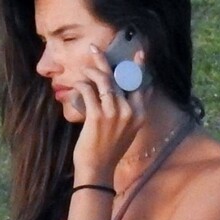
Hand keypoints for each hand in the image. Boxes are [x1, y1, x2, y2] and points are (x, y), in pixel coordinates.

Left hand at [70, 44, 146, 184]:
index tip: (139, 52)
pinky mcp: (97, 116)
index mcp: (139, 115)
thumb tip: (142, 92)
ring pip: (104, 81)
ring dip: (91, 71)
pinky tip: (76, 85)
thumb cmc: (109, 150)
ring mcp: (114, 113)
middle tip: (95, 49)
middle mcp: (129, 111)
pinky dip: (81, 85)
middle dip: (105, 62)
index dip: (139, 67)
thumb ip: (134, 111)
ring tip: (83, 68)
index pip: (141, 84)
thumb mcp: (129, 131)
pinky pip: (89, 91)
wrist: (98, 170)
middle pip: (119, 78)